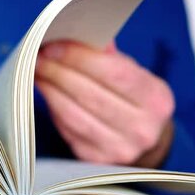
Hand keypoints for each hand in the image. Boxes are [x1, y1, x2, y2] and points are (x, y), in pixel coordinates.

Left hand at [35, 40, 174, 167]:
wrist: (146, 142)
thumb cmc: (134, 100)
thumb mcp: (134, 76)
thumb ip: (109, 57)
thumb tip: (81, 34)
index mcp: (156, 100)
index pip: (114, 73)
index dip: (80, 58)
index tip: (53, 46)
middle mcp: (142, 129)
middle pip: (90, 95)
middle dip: (58, 72)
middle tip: (38, 58)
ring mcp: (119, 149)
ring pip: (74, 115)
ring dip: (50, 91)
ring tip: (37, 73)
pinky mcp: (96, 161)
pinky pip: (68, 130)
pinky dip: (54, 109)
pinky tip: (47, 94)